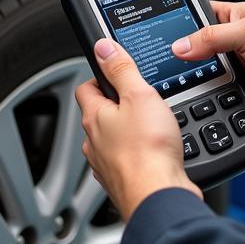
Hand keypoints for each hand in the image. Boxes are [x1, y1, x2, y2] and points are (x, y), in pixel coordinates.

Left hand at [75, 39, 202, 220]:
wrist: (158, 196)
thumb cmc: (148, 150)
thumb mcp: (139, 95)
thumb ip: (121, 69)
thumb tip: (103, 47)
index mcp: (94, 117)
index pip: (86, 87)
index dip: (101, 75)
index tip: (117, 70)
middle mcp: (94, 142)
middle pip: (100, 113)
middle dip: (118, 104)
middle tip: (141, 96)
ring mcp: (106, 164)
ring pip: (113, 139)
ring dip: (128, 130)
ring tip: (152, 123)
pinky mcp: (122, 181)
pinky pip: (126, 159)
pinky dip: (138, 152)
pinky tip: (155, 149)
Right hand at [171, 1, 244, 109]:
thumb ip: (212, 39)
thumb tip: (180, 47)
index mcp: (233, 17)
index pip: (196, 17)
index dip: (177, 26)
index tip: (155, 37)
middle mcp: (234, 42)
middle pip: (199, 52)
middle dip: (186, 62)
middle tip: (163, 71)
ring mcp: (243, 67)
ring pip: (210, 78)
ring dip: (203, 84)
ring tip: (184, 89)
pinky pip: (227, 98)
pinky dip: (220, 102)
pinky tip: (209, 105)